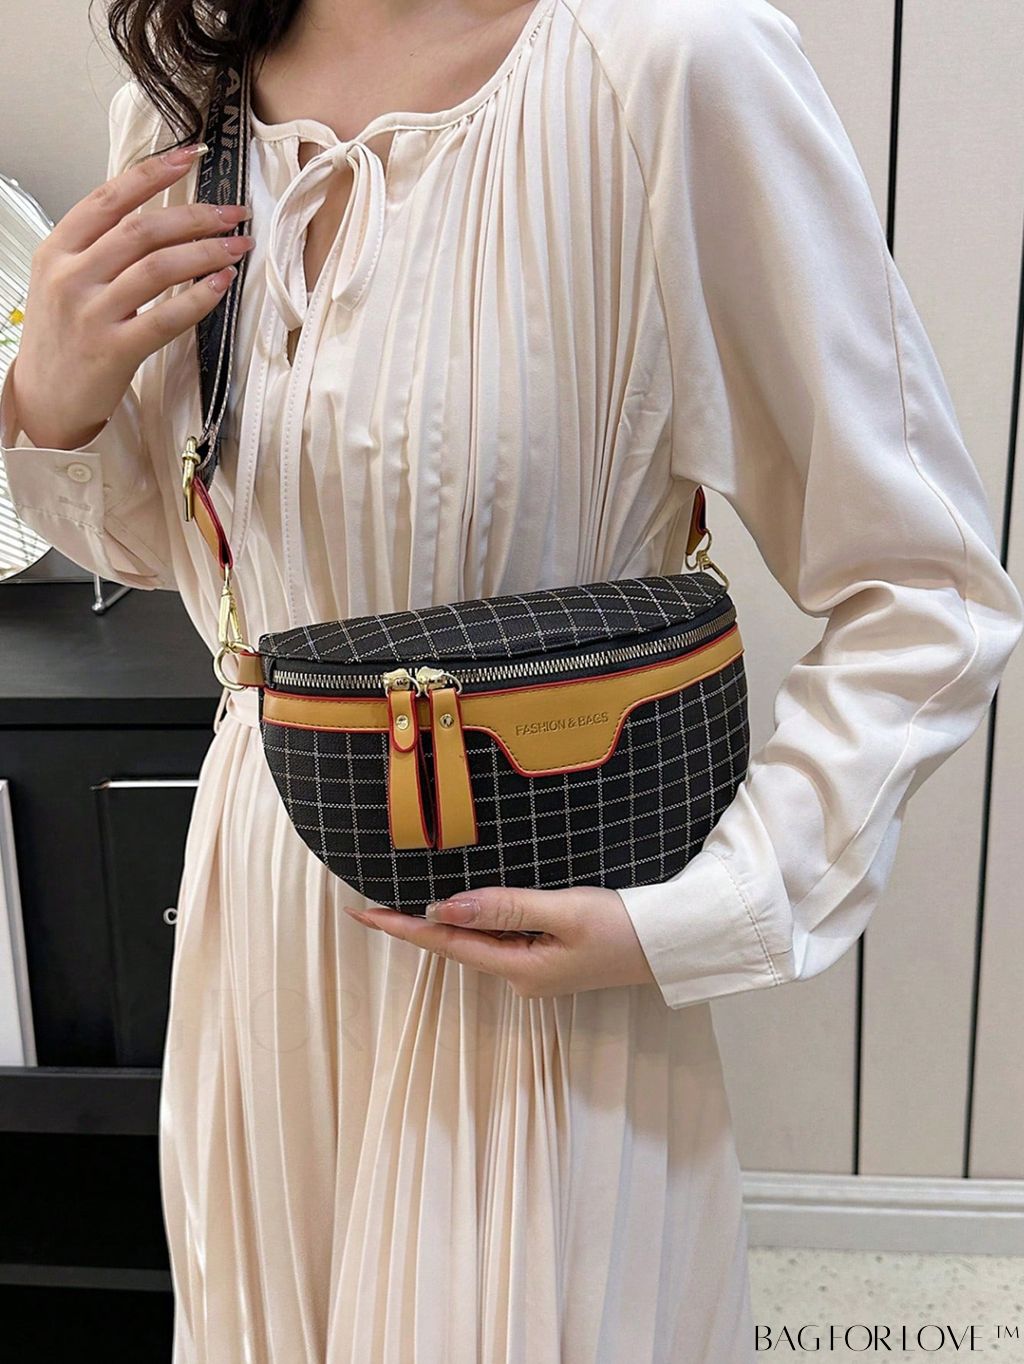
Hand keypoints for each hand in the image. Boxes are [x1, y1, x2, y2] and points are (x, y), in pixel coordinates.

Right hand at [12, 141, 254, 449]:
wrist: (46, 398)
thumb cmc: (62, 337)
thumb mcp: (63, 279)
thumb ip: (99, 246)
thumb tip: (155, 214)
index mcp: (58, 249)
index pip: (109, 197)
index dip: (154, 173)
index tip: (190, 157)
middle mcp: (71, 276)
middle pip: (142, 229)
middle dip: (195, 215)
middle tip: (233, 212)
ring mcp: (91, 313)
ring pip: (157, 267)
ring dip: (205, 251)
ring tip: (238, 246)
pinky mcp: (114, 350)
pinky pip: (165, 316)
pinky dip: (199, 296)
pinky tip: (222, 282)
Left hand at [340, 884, 657, 998]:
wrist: (672, 945)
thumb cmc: (623, 928)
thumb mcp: (564, 913)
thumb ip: (505, 908)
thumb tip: (446, 907)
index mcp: (518, 970)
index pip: (446, 944)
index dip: (402, 928)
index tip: (361, 913)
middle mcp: (520, 976)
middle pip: (458, 944)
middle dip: (417, 923)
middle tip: (374, 900)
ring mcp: (535, 969)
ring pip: (479, 939)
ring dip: (447, 920)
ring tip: (407, 899)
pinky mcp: (549, 958)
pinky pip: (501, 936)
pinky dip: (479, 919)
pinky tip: (467, 905)